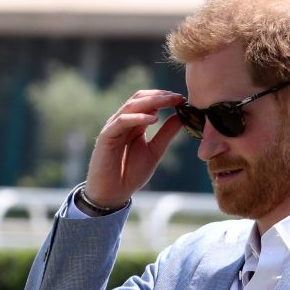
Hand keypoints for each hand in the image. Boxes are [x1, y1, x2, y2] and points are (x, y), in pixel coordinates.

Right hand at [83, 90, 184, 207]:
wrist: (112, 193)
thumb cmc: (130, 174)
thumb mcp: (155, 151)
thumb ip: (166, 134)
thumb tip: (182, 117)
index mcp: (134, 124)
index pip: (149, 101)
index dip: (165, 98)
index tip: (183, 99)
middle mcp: (123, 122)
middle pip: (140, 98)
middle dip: (160, 96)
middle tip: (178, 97)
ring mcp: (113, 128)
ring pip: (131, 106)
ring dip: (151, 102)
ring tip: (169, 102)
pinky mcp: (106, 137)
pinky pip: (121, 121)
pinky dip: (137, 117)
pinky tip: (154, 119)